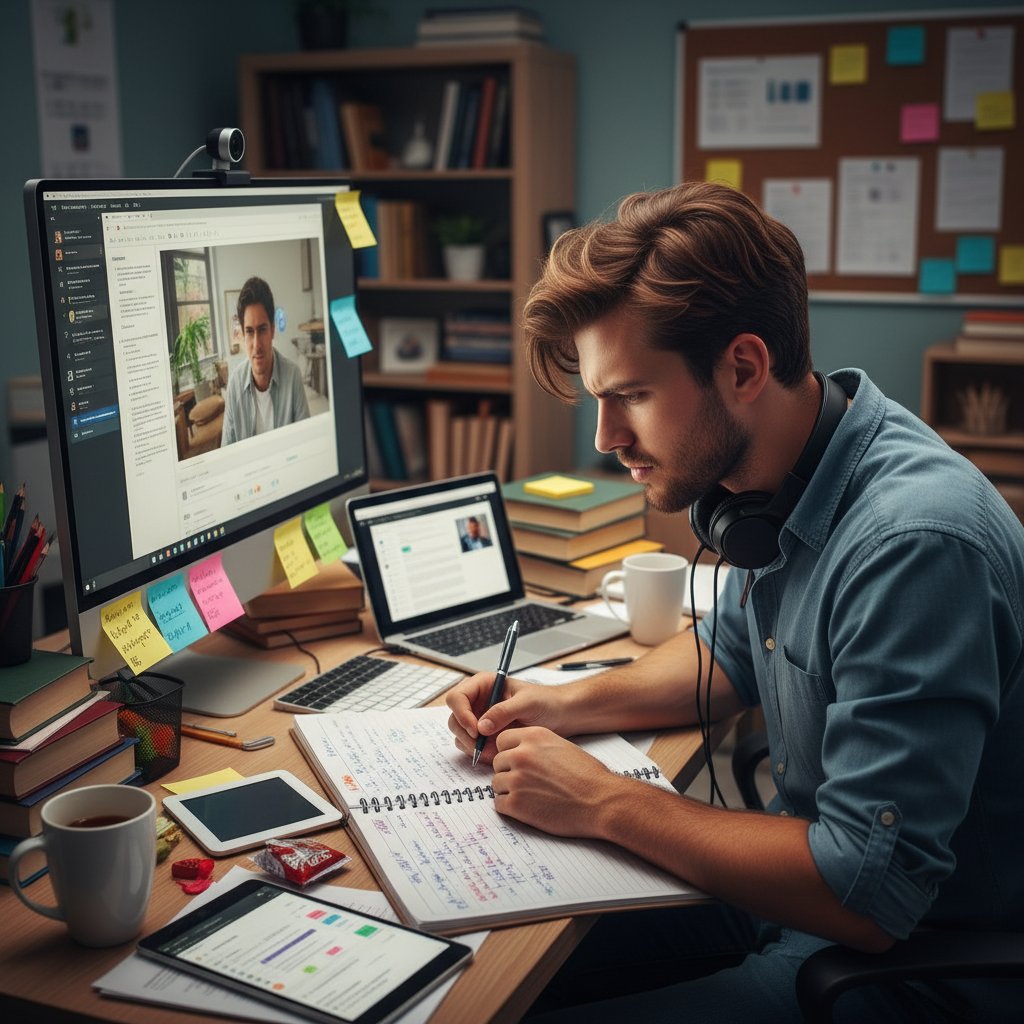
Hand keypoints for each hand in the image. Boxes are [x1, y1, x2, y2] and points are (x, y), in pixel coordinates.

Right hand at [445, 672, 567, 765]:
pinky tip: (497, 754)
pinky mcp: (486, 736)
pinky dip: (480, 753)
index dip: (462, 714)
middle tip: (481, 747)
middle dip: (465, 735)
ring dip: (472, 746)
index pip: (457, 697)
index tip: (476, 731)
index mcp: (484, 685)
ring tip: (494, 751)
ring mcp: (480, 719)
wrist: (561, 715)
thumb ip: (503, 712)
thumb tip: (481, 727)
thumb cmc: (546, 701)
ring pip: (460, 735)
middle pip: (454, 718)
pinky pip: (472, 747)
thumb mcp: (526, 703)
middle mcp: (478, 701)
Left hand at [490, 727, 615, 838]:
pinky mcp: (516, 803)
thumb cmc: (588, 776)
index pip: (502, 740)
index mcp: (534, 736)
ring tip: (530, 796)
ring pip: (496, 784)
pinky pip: (499, 804)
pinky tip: (528, 808)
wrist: (601, 801)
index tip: (517, 762)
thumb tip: (517, 753)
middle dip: (509, 773)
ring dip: (509, 791)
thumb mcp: (561, 747)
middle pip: (498, 763)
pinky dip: (510, 808)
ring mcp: (517, 779)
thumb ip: (537, 747)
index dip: (509, 752)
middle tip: (527, 783)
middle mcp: (521, 754)